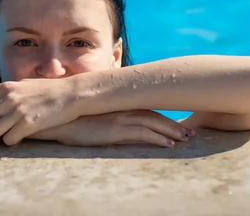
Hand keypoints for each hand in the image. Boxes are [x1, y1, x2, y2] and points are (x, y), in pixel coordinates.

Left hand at [0, 78, 80, 145]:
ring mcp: (17, 112)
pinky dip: (10, 142)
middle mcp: (8, 99)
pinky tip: (16, 137)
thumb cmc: (46, 90)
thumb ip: (5, 92)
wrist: (70, 94)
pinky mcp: (28, 125)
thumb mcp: (22, 86)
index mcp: (5, 87)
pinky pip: (9, 141)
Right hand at [44, 110, 194, 146]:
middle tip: (190, 134)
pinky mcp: (115, 129)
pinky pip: (142, 133)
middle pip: (155, 116)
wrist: (59, 117)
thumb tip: (117, 124)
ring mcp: (120, 118)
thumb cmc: (74, 118)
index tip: (178, 125)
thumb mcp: (94, 115)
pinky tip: (168, 144)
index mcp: (119, 104)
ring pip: (153, 124)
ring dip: (171, 131)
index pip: (147, 110)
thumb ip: (109, 116)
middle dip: (174, 125)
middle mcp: (123, 109)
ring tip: (185, 139)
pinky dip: (158, 138)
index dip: (164, 117)